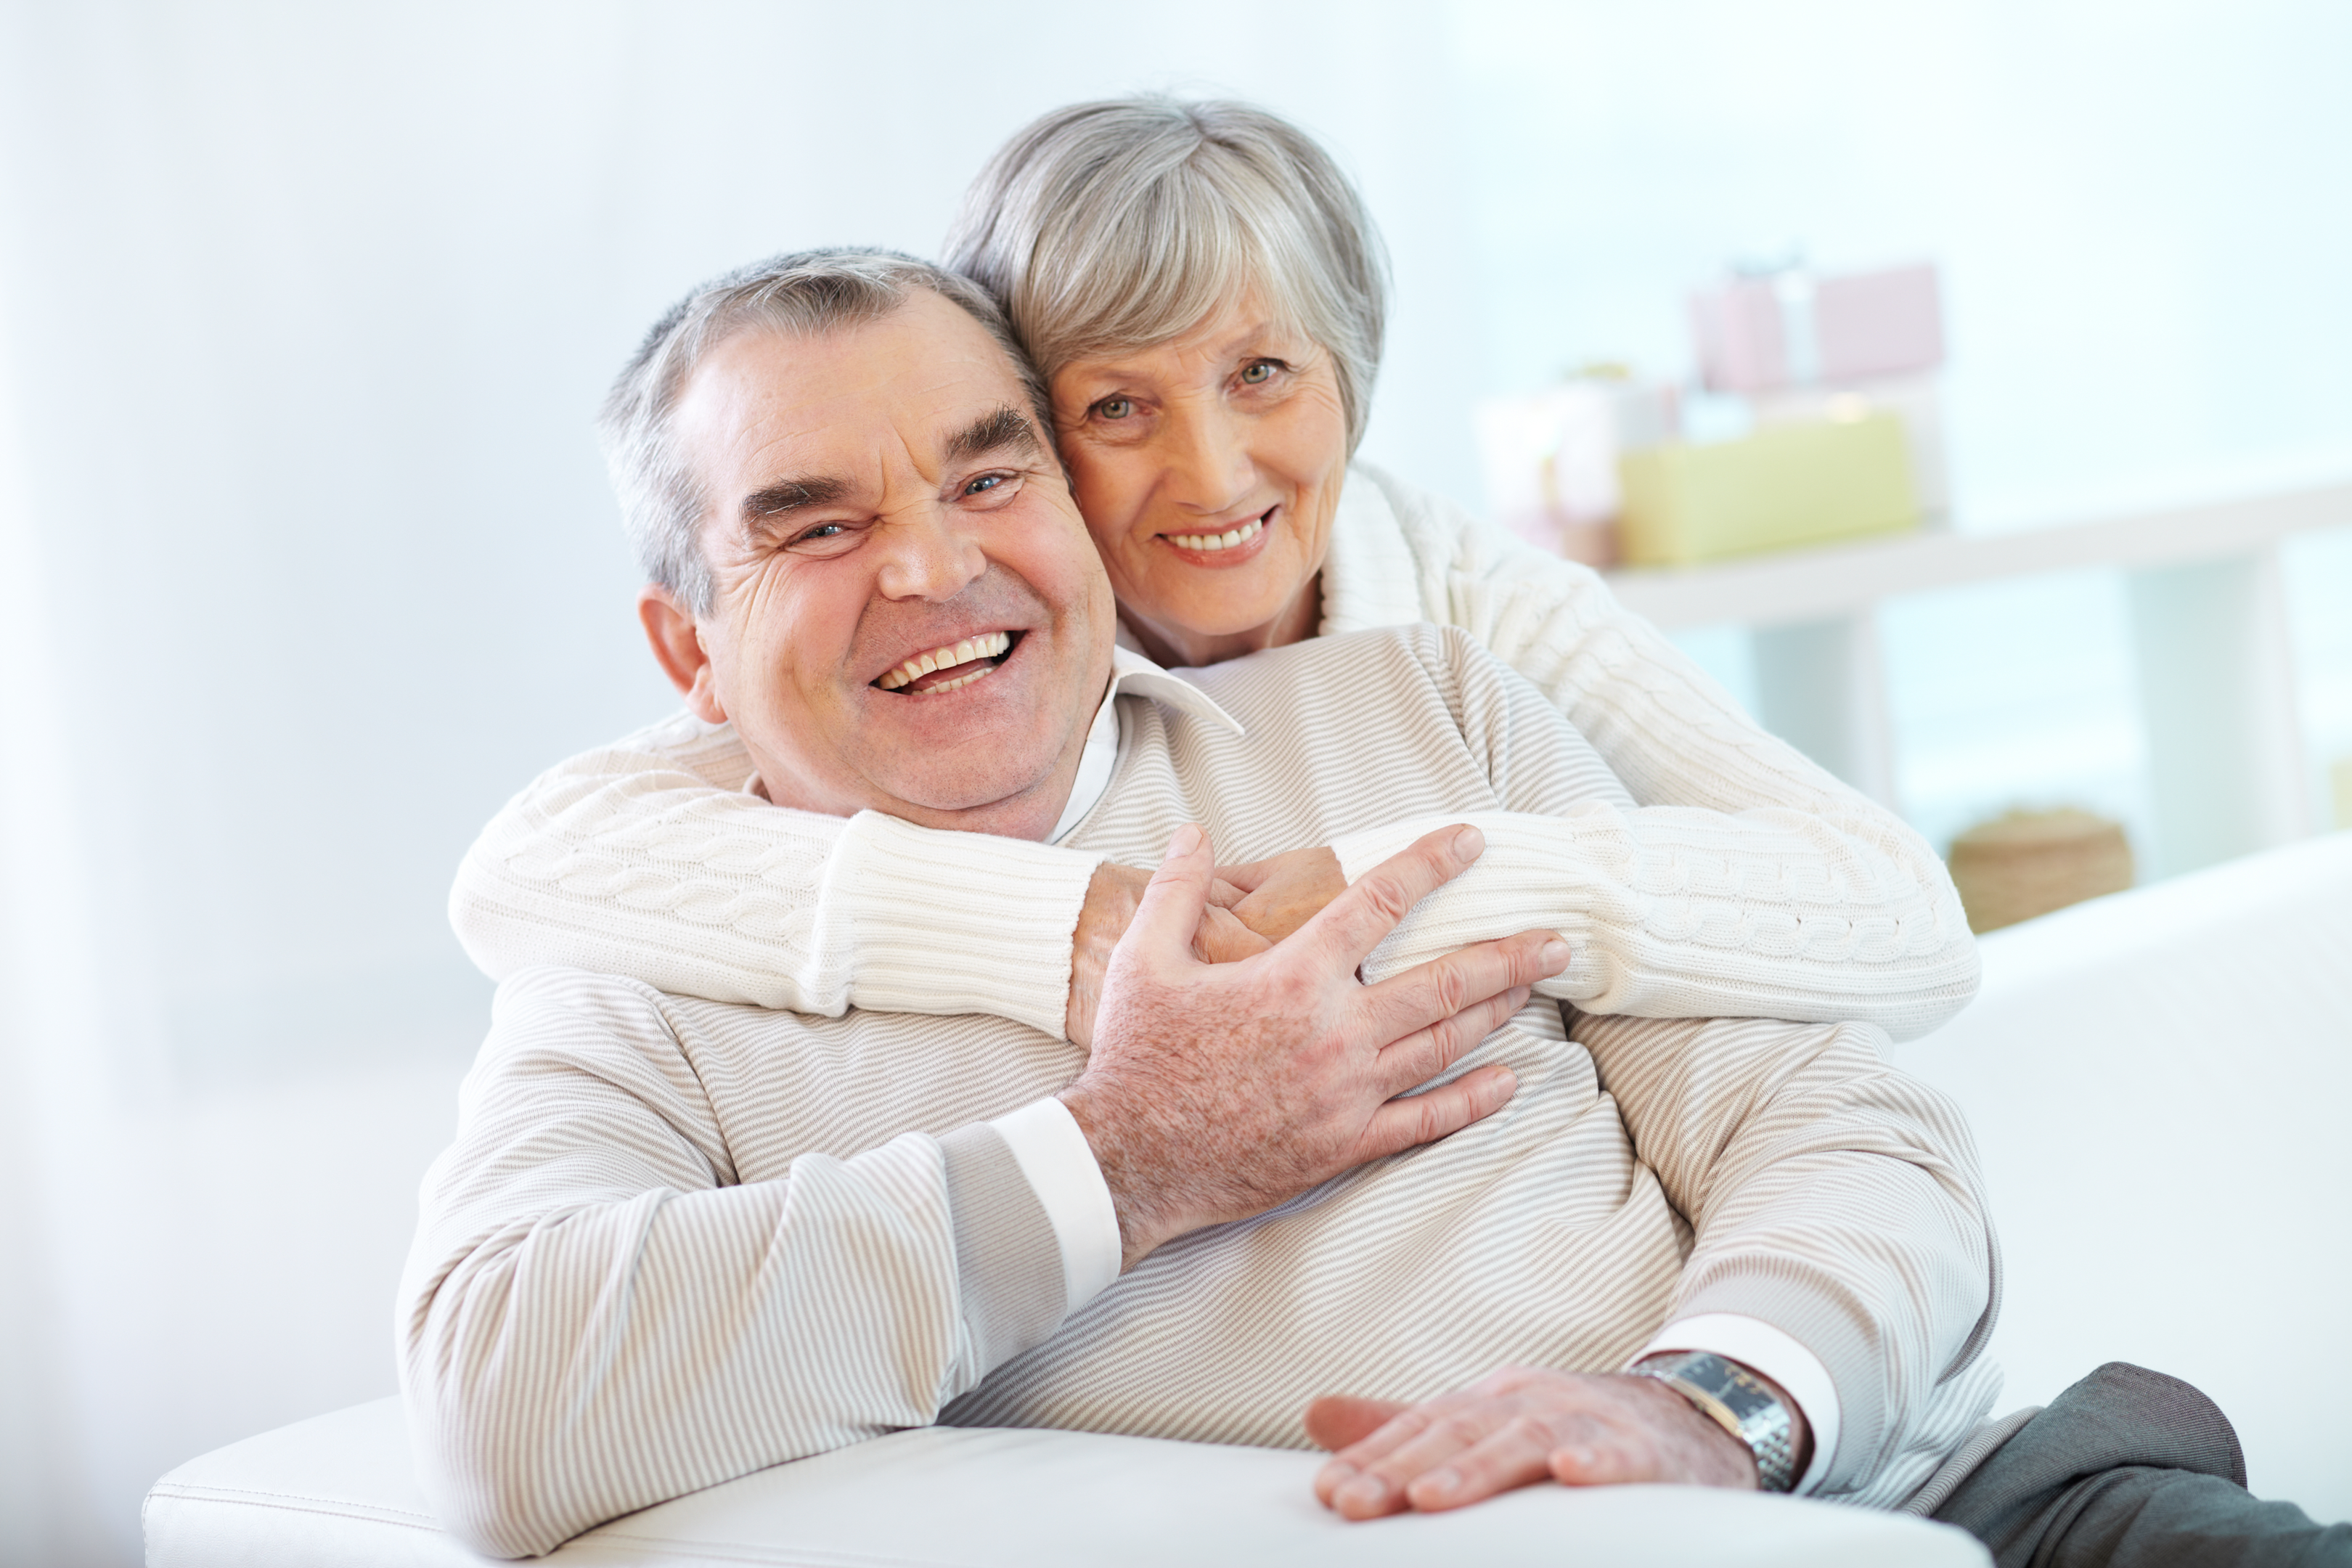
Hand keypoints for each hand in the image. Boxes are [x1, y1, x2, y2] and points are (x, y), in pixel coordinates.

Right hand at [1059, 823, 1570, 1269]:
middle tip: (1556, 937)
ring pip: (1444, 1044)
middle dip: (1508, 954)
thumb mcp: (1143, 961)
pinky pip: (1425, 1120)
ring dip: (1497, 1012)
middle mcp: (1336, 1032)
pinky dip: (1471, 1100)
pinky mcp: (1345, 1144)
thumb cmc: (1136, 1058)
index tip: (1471, 842)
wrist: (1127, 1160)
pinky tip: (1507, 1081)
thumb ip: (1176, 892)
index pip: (1380, 903)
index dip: (1432, 864)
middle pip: (1444, 981)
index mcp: (1295, 978)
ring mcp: (1348, 1093)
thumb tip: (1192, 835)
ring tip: (1535, 988)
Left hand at [1308, 1365, 1798, 1519]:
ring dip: (1478, 1470)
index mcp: (1491, 1400)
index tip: (1329, 1492)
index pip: (1422, 1426)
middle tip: (1354, 1503)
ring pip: (1528, 1441)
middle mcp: (1533, 1402)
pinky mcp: (1646, 1454)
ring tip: (1430, 1499)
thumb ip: (1405, 1428)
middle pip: (1460, 1432)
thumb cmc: (1571, 1430)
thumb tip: (1315, 1415)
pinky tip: (1572, 1476)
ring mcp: (1590, 1422)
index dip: (1373, 1457)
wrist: (1691, 1421)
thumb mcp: (1487, 1424)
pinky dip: (1598, 1462)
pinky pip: (1622, 1455)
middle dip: (1403, 1469)